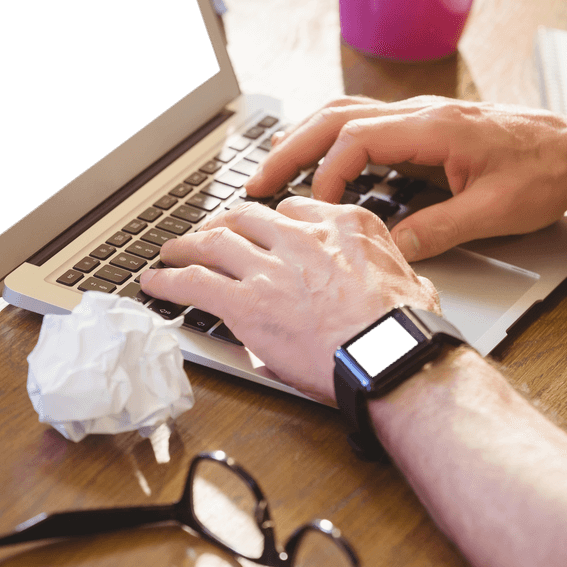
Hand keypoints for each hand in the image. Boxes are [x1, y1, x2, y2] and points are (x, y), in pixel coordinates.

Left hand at [139, 198, 438, 403]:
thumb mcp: (411, 283)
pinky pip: (195, 283)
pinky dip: (169, 281)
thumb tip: (388, 286)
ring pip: (214, 242)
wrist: (390, 356)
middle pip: (248, 218)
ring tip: (171, 252)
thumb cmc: (406, 331)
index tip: (263, 231)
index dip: (273, 222)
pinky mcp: (246, 302)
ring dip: (187, 245)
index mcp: (346, 227)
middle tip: (209, 233)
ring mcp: (271, 268)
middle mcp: (303, 238)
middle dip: (223, 224)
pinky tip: (155, 282)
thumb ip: (387, 272)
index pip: (296, 210)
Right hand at [245, 96, 566, 260]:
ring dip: (304, 138)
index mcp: (434, 127)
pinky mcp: (424, 127)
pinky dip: (330, 139)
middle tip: (255, 181)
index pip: (356, 138)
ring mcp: (420, 116)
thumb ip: (438, 230)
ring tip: (272, 168)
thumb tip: (388, 249)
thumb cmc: (545, 173)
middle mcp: (420, 113)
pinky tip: (318, 159)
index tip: (315, 209)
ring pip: (344, 113)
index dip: (326, 173)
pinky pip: (363, 123)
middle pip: (335, 116)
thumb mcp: (494, 212)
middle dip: (289, 147)